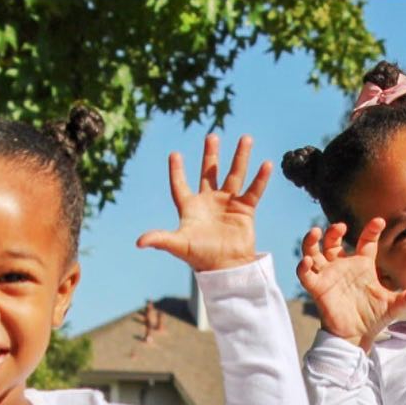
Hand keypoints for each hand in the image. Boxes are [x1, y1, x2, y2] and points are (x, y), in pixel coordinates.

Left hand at [136, 134, 270, 270]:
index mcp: (191, 208)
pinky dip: (260, 178)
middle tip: (212, 136)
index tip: (175, 154)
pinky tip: (267, 164)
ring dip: (240, 157)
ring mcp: (228, 204)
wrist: (227, 268)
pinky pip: (253, 190)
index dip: (177, 172)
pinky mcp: (245, 210)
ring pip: (234, 175)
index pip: (180, 186)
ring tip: (246, 138)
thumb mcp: (179, 245)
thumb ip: (160, 239)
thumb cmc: (201, 257)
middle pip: (209, 173)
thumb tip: (139, 242)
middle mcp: (209, 202)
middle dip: (210, 155)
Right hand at [298, 219, 405, 350]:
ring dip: (311, 242)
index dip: (371, 230)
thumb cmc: (373, 318)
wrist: (356, 336)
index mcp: (362, 266)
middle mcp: (343, 267)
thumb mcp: (393, 306)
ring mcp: (329, 276)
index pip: (365, 241)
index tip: (379, 222)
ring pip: (314, 252)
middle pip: (333, 242)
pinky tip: (307, 262)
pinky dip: (303, 267)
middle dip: (334, 231)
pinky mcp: (317, 289)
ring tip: (314, 232)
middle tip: (339, 226)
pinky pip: (306, 275)